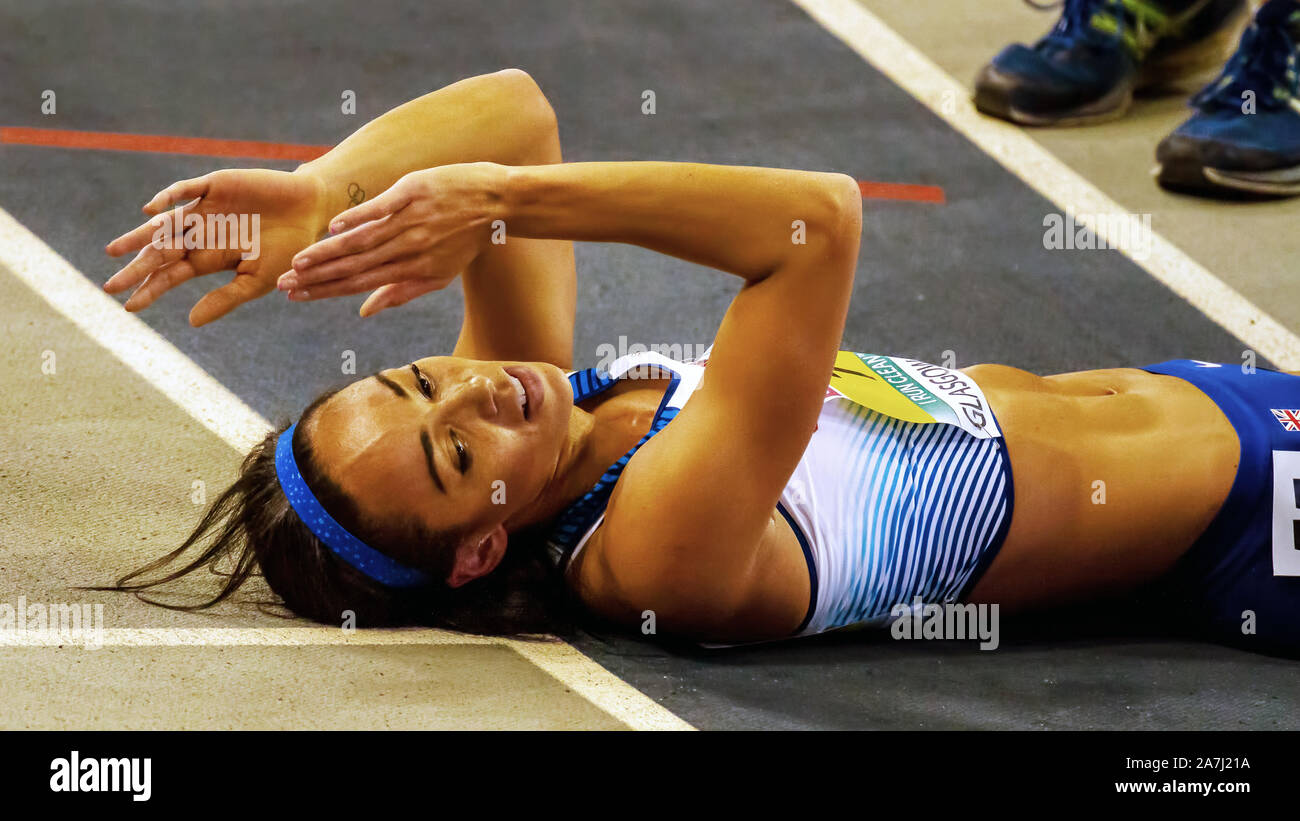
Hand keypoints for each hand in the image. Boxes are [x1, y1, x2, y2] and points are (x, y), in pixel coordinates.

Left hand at [105, 168, 329, 325]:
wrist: (310, 211)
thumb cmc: (289, 249)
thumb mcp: (257, 280)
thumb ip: (225, 299)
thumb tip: (191, 322)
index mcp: (209, 258)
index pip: (171, 275)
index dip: (150, 289)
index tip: (129, 307)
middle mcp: (201, 234)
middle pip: (160, 252)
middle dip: (136, 268)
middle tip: (109, 287)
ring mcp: (205, 209)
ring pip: (165, 224)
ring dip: (140, 237)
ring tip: (115, 252)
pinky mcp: (214, 186)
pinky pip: (186, 190)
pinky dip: (168, 198)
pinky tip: (151, 210)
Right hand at [278, 162, 507, 316]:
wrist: (498, 202)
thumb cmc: (466, 240)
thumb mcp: (439, 275)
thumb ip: (399, 292)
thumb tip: (363, 312)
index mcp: (412, 270)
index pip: (360, 284)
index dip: (327, 292)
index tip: (297, 296)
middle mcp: (409, 249)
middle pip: (355, 267)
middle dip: (317, 277)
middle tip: (284, 285)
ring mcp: (410, 221)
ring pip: (362, 242)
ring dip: (328, 253)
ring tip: (299, 262)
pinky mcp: (412, 193)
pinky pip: (379, 209)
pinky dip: (356, 219)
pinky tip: (332, 228)